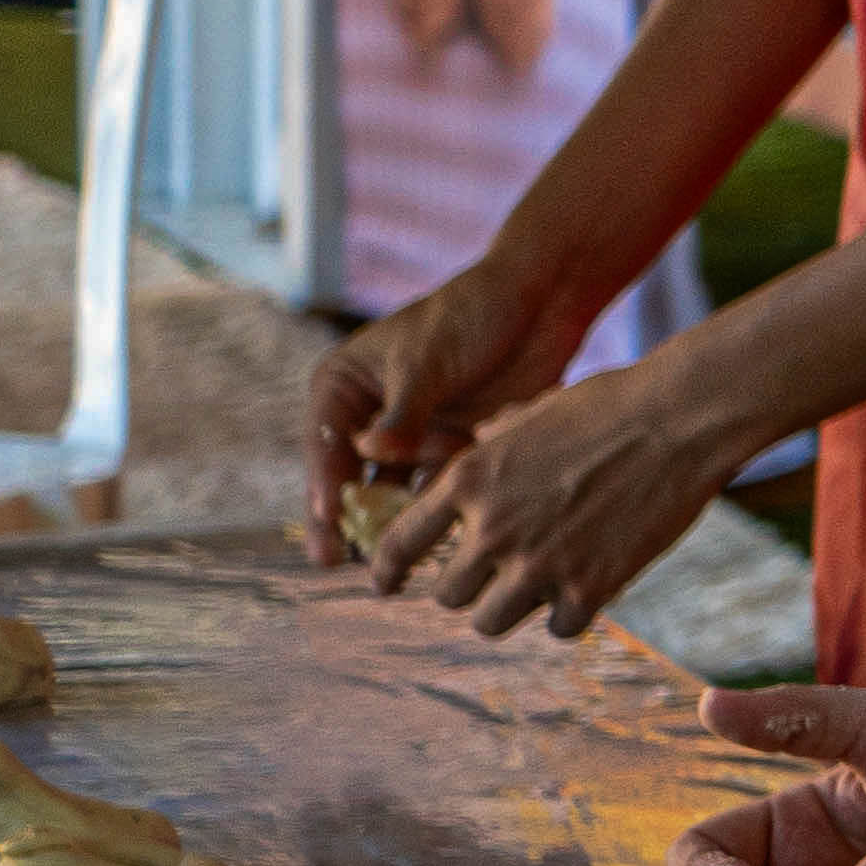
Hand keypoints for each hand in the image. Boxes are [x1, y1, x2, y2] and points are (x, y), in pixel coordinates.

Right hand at [305, 263, 578, 561]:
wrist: (540, 300)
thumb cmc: (473, 316)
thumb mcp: (430, 362)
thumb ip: (403, 414)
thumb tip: (368, 454)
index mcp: (344, 386)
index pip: (325, 445)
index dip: (325, 488)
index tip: (330, 525)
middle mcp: (369, 415)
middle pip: (350, 478)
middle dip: (349, 520)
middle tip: (341, 564)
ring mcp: (409, 434)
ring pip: (391, 492)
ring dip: (393, 523)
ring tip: (392, 566)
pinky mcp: (449, 446)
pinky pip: (433, 488)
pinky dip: (435, 510)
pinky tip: (440, 542)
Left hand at [368, 350, 748, 637]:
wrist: (681, 418)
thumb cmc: (612, 403)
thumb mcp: (530, 416)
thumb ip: (494, 450)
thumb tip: (482, 456)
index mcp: (469, 480)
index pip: (399, 545)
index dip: (388, 571)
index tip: (389, 585)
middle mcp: (493, 528)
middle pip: (447, 595)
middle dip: (469, 586)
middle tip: (497, 574)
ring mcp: (540, 563)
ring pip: (490, 622)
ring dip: (510, 608)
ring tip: (538, 588)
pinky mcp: (591, 586)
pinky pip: (558, 628)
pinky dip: (568, 614)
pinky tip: (586, 589)